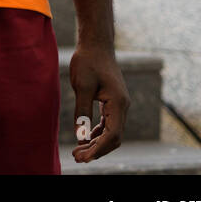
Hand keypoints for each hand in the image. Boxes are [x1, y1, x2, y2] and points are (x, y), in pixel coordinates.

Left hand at [69, 43, 129, 161]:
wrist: (96, 44)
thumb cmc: (88, 61)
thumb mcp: (81, 86)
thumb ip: (82, 111)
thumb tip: (81, 135)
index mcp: (118, 103)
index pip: (113, 135)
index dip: (98, 149)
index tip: (83, 157)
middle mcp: (123, 106)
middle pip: (114, 137)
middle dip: (97, 150)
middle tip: (77, 157)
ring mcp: (119, 104)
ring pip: (112, 132)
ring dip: (97, 143)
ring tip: (79, 151)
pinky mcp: (113, 101)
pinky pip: (109, 123)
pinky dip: (98, 133)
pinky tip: (86, 137)